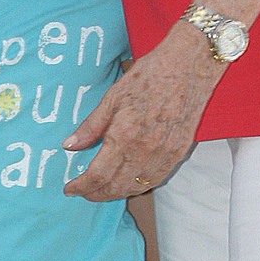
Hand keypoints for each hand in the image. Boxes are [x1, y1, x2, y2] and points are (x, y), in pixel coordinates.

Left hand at [63, 25, 222, 201]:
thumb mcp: (113, 97)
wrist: (189, 66)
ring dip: (116, 194)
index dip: (81, 187)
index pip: (98, 176)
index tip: (70, 188)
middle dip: (96, 194)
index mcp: (125, 136)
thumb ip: (91, 126)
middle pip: (116, 187)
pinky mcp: (178, 153)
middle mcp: (145, 151)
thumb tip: (70, 145)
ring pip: (136, 188)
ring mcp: (164, 154)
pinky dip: (138, 186)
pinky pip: (155, 179)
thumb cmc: (151, 75)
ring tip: (102, 190)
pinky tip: (128, 182)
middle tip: (83, 191)